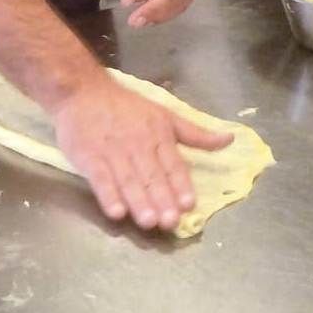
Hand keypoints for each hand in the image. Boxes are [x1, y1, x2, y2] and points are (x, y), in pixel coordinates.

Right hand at [52, 75, 232, 230]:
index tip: (188, 204)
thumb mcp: (164, 115)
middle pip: (151, 175)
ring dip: (138, 201)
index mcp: (158, 134)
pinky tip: (116, 211)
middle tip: (170, 222)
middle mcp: (137, 143)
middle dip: (161, 198)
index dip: (180, 184)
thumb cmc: (126, 107)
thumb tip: (230, 140)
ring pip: (128, 179)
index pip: (172, 163)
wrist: (82, 91)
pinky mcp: (89, 157)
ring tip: (148, 221)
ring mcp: (112, 151)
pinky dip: (108, 195)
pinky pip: (100, 178)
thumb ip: (195, 133)